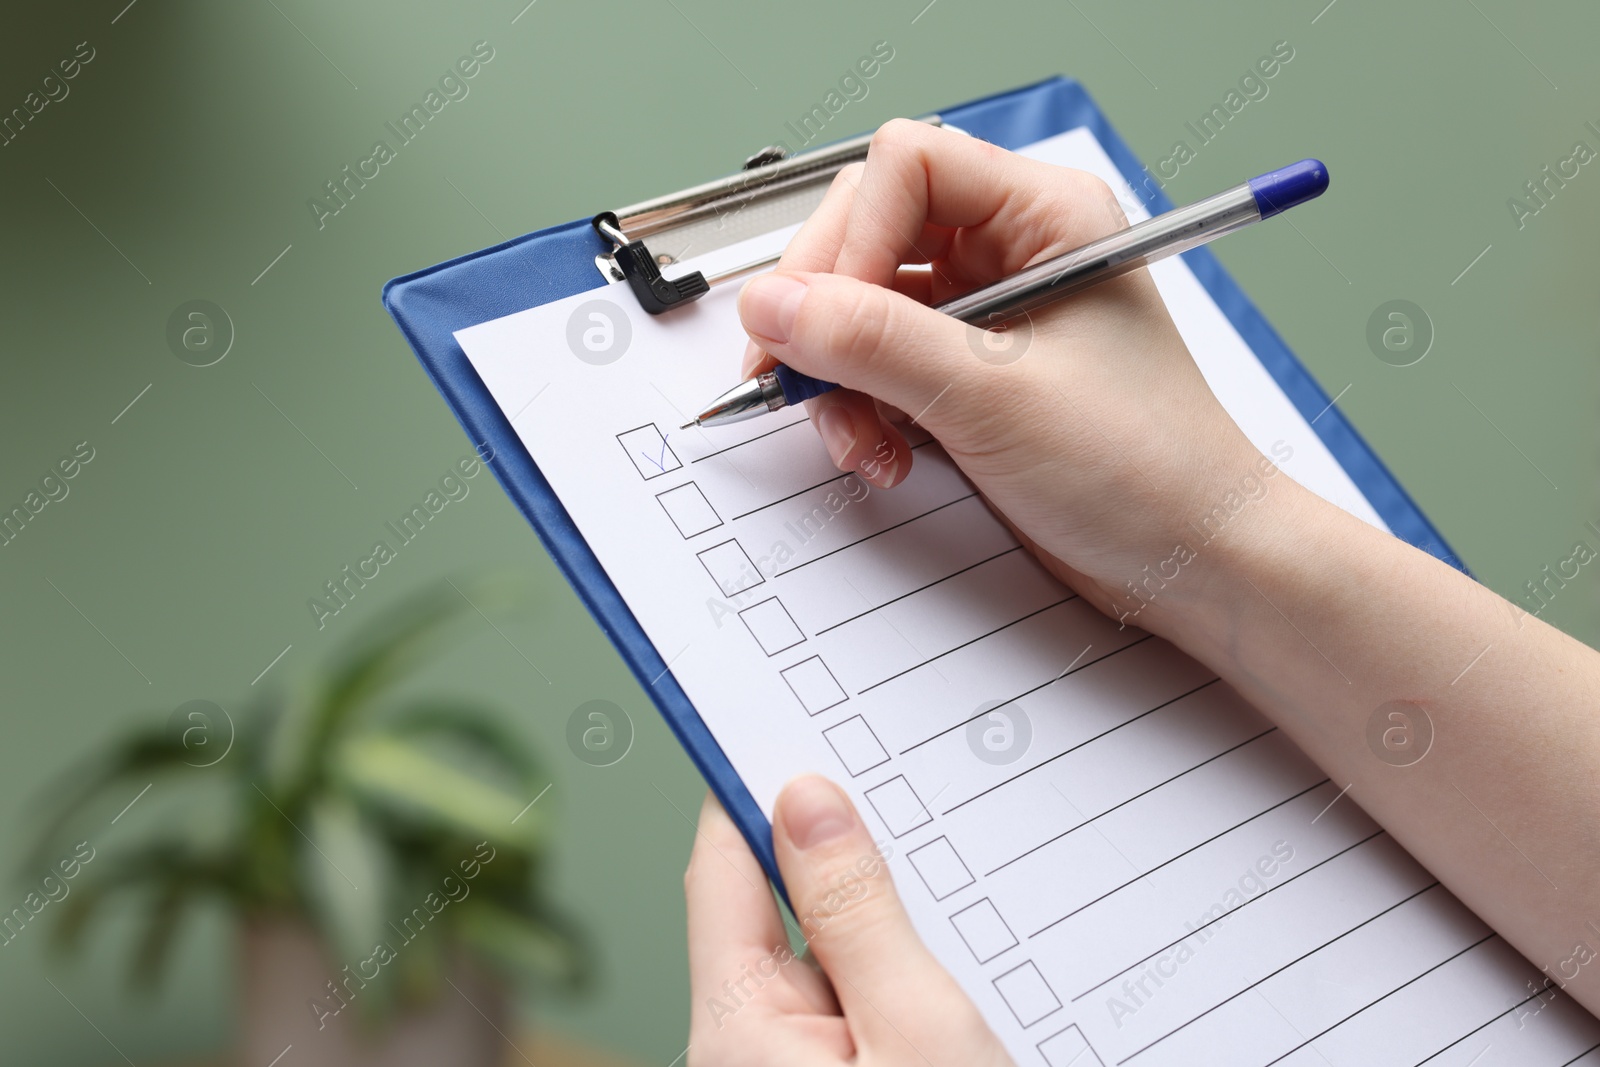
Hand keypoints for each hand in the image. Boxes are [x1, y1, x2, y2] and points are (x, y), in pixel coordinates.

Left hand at [685, 777, 1012, 1066]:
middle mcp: (748, 1046)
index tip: (797, 733)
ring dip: (890, 926)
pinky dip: (904, 974)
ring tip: (964, 920)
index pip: (722, 869)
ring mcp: (793, 1064)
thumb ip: (861, 917)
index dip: (756, 793)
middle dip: (847, 860)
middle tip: (918, 814)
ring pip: (834, 955)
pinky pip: (860, 1000)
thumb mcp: (920, 1030)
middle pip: (784, 909)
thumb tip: (810, 808)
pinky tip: (964, 975)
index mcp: (738, 1030)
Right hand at [737, 120, 1279, 634]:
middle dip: (826, 314)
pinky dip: (862, 409)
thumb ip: (874, 342)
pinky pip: (878, 364)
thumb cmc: (1144, 468)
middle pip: (867, 232)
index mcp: (1043, 216)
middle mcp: (1010, 251)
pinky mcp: (968, 374)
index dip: (854, 238)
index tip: (830, 319)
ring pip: (861, 305)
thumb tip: (772, 305)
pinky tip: (883, 455)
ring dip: (838, 375)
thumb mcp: (994, 397)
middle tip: (802, 377)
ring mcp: (985, 314)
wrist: (1190, 560)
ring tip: (858, 442)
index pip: (907, 166)